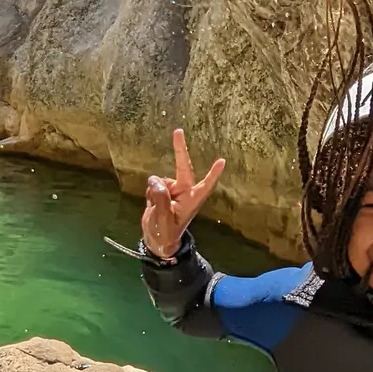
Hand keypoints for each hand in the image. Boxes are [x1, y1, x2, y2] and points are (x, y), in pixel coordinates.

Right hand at [141, 129, 225, 258]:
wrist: (156, 240)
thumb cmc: (165, 234)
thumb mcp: (162, 219)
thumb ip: (160, 199)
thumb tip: (155, 179)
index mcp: (191, 200)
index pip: (205, 185)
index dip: (213, 174)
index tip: (222, 161)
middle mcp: (184, 192)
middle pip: (184, 168)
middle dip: (180, 150)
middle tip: (178, 131)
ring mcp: (173, 191)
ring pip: (160, 181)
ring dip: (155, 190)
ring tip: (155, 209)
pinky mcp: (162, 192)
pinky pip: (153, 185)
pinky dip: (150, 193)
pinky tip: (151, 205)